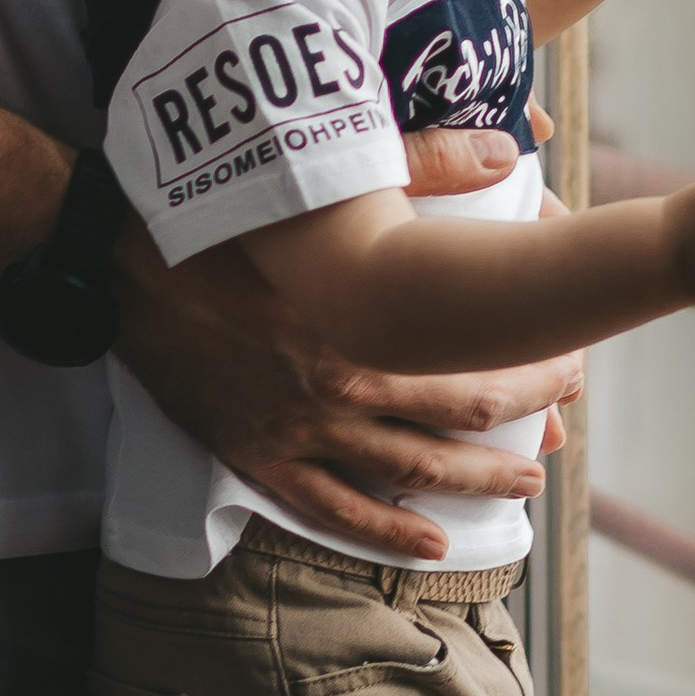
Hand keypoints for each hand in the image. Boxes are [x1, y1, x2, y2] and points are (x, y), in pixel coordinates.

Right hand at [113, 125, 582, 565]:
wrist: (124, 262)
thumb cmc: (228, 218)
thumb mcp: (324, 183)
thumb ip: (424, 164)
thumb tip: (509, 152)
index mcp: (367, 328)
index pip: (478, 367)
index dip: (534, 373)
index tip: (570, 362)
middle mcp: (342, 390)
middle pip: (455, 427)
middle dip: (518, 431)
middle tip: (558, 431)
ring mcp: (299, 430)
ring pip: (407, 476)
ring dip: (472, 485)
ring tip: (522, 485)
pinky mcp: (257, 453)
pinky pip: (331, 508)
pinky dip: (386, 531)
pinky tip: (430, 543)